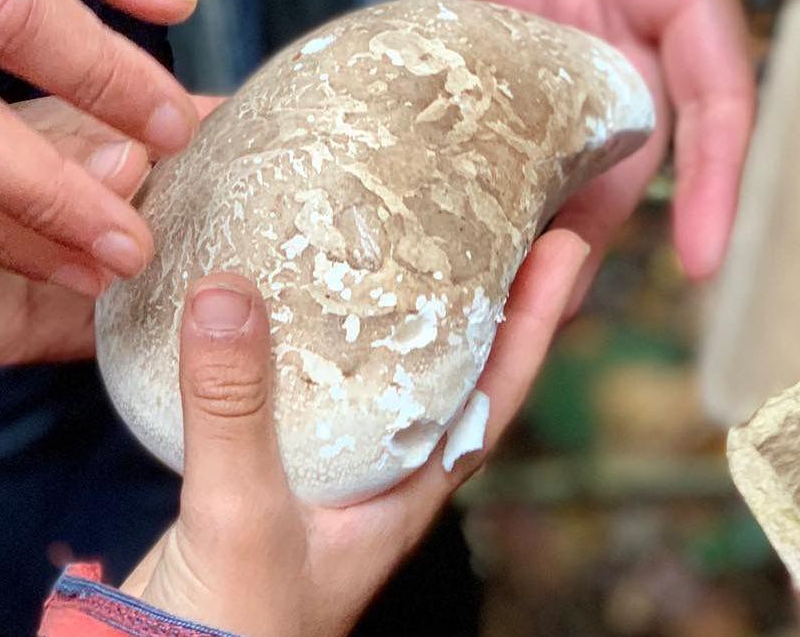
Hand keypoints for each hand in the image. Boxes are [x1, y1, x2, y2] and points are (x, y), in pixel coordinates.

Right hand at [119, 230, 589, 636]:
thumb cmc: (234, 626)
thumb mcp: (241, 514)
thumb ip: (236, 409)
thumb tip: (229, 292)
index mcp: (406, 487)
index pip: (496, 389)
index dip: (538, 316)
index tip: (570, 240)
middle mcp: (383, 468)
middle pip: (461, 361)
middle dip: (497, 286)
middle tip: (521, 205)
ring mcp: (332, 464)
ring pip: (395, 363)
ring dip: (419, 296)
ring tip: (432, 223)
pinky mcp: (276, 458)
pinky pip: (320, 373)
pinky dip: (328, 326)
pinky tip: (309, 289)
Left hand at [451, 0, 799, 304]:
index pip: (711, 109)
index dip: (710, 188)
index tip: (699, 264)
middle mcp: (622, 13)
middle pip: (622, 143)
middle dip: (599, 224)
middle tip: (559, 301)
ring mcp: (552, 5)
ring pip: (547, 127)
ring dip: (528, 197)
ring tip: (494, 274)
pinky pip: (482, 74)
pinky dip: (467, 129)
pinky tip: (440, 183)